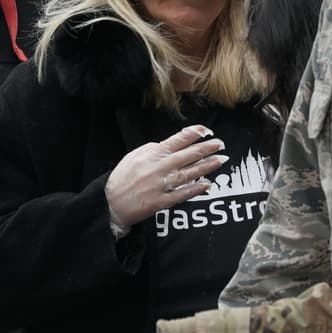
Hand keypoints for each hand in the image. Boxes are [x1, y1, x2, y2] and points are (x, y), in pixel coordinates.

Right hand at [105, 125, 227, 226]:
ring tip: (220, 160)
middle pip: (188, 155)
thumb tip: (169, 144)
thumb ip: (152, 149)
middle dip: (206, 148)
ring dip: (206, 167)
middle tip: (221, 144)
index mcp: (152, 154)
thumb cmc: (122, 177)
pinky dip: (196, 189)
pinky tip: (207, 184)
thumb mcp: (134, 155)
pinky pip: (182, 194)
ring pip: (188, 173)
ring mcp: (161, 185)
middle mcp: (159, 167)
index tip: (207, 131)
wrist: (110, 202)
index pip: (178, 140)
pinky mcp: (161, 201)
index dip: (194, 134)